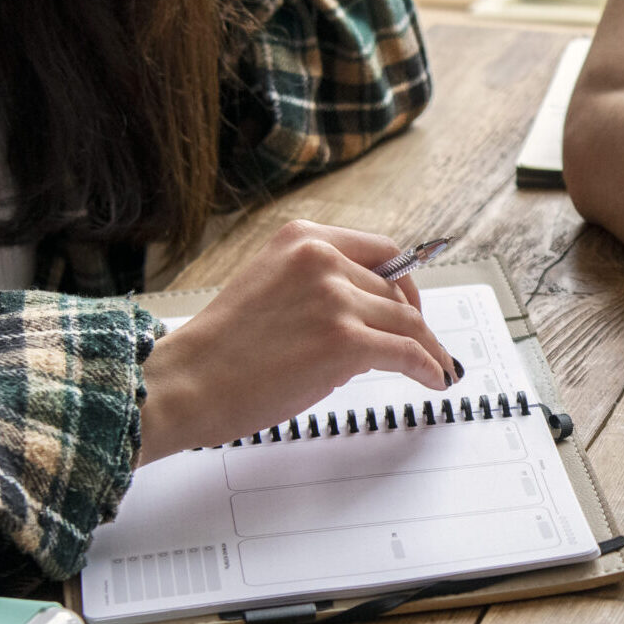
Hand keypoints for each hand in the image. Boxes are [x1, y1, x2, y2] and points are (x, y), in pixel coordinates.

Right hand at [137, 221, 456, 463]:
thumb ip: (319, 291)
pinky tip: (435, 379)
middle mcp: (321, 260)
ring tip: (438, 367)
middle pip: (395, 289)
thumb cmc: (221, 350)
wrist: (185, 383)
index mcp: (302, 240)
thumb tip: (371, 320)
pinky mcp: (346, 342)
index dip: (405, 280)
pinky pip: (408, 353)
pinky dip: (429, 367)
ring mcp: (335, 300)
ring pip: (406, 323)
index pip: (380, 250)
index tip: (413, 304)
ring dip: (428, 348)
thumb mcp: (271, 290)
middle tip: (425, 345)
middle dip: (413, 321)